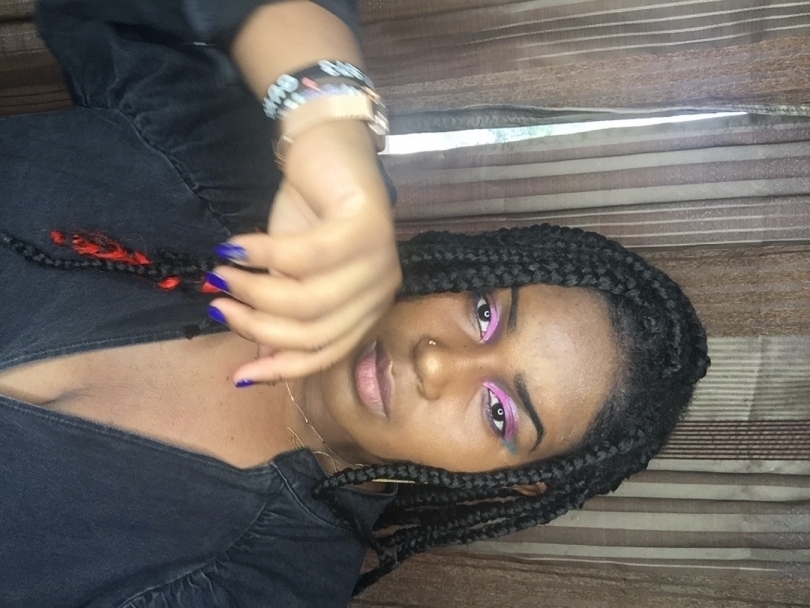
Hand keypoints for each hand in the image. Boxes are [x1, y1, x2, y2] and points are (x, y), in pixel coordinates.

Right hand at [209, 121, 401, 382]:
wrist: (326, 151)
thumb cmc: (309, 216)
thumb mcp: (288, 274)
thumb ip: (280, 316)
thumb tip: (255, 365)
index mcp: (365, 310)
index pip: (325, 355)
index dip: (281, 370)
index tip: (236, 377)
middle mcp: (380, 292)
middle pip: (315, 333)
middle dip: (257, 326)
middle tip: (218, 302)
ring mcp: (379, 261)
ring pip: (309, 302)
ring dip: (254, 292)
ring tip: (221, 273)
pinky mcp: (367, 228)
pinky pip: (305, 257)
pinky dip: (262, 255)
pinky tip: (233, 246)